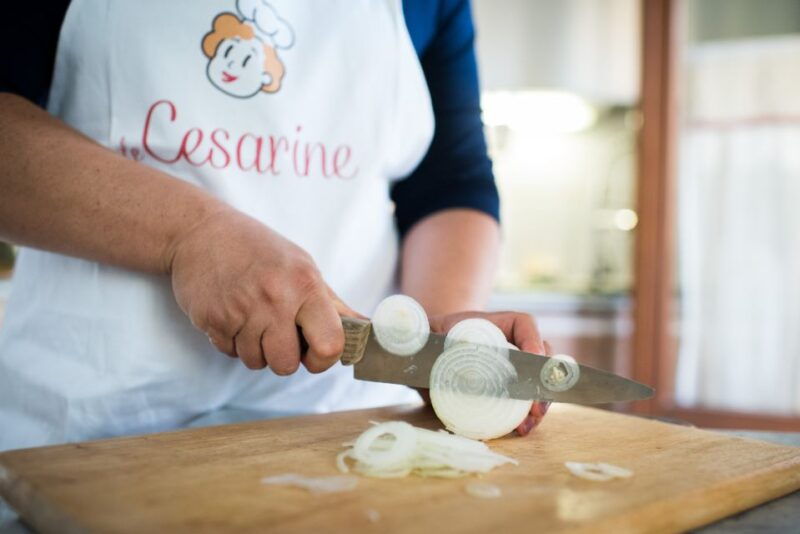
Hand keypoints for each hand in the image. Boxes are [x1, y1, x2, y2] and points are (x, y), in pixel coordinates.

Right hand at [168, 207, 359, 373]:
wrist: (199, 231)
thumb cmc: (259, 249)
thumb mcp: (303, 266)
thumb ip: (333, 305)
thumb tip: (368, 331)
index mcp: (305, 285)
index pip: (329, 345)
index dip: (324, 358)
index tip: (315, 351)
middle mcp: (275, 299)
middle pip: (287, 364)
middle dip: (285, 357)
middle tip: (278, 332)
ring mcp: (240, 311)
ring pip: (256, 362)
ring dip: (256, 348)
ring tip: (252, 317)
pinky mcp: (212, 320)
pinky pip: (230, 353)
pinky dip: (233, 341)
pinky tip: (232, 314)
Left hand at [427, 310, 550, 435]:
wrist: (429, 353)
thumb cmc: (433, 338)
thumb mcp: (430, 335)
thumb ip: (428, 338)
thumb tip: (423, 354)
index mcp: (496, 325)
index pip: (523, 325)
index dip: (532, 341)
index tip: (532, 358)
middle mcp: (511, 344)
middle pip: (539, 358)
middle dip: (541, 383)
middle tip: (534, 406)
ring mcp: (513, 368)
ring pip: (537, 382)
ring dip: (537, 404)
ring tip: (527, 424)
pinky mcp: (507, 389)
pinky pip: (524, 400)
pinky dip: (526, 415)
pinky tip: (520, 429)